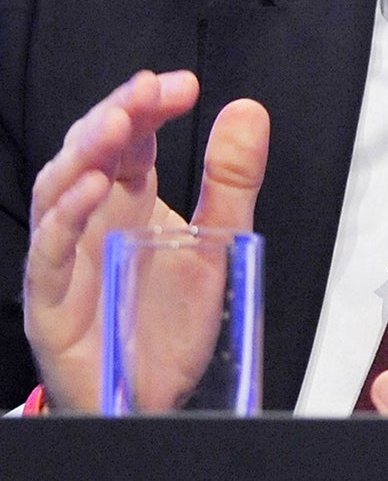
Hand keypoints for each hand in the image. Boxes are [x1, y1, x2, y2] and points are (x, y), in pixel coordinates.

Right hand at [25, 71, 269, 410]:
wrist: (154, 396)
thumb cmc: (171, 320)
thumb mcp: (218, 241)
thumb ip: (231, 180)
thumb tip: (248, 110)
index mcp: (129, 199)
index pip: (131, 138)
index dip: (148, 105)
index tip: (182, 84)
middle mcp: (91, 219)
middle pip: (89, 153)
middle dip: (115, 115)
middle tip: (147, 91)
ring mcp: (65, 257)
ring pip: (57, 192)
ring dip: (84, 155)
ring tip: (117, 124)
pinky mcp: (51, 303)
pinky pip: (47, 255)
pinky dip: (65, 220)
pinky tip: (93, 190)